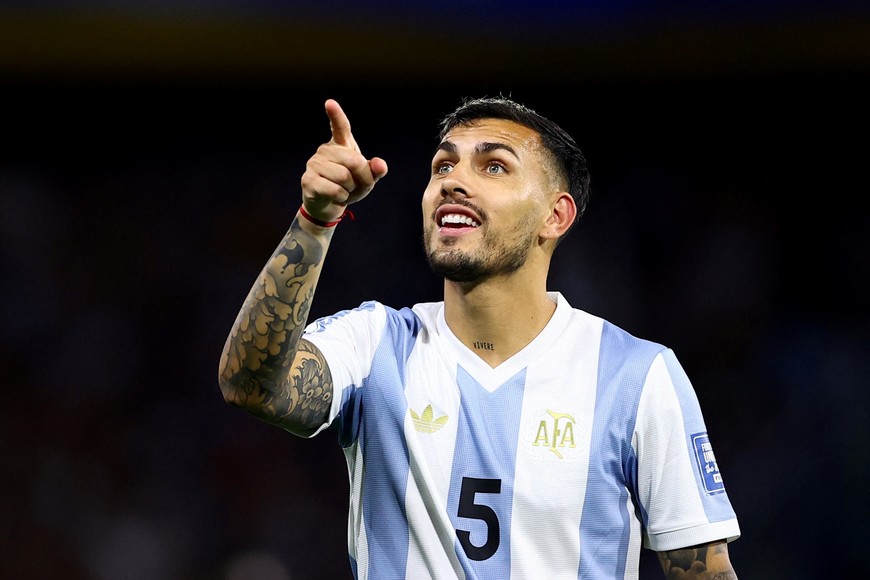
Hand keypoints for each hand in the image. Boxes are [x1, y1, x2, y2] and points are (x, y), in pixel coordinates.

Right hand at [300, 99, 387, 221]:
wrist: (328, 205)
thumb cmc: (349, 187)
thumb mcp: (367, 179)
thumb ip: (376, 170)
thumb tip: (380, 164)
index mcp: (340, 144)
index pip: (340, 127)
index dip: (336, 115)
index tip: (330, 103)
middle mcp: (325, 150)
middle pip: (355, 161)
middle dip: (363, 178)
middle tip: (357, 185)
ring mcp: (314, 164)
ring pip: (344, 177)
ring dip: (351, 190)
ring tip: (344, 190)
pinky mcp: (308, 180)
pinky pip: (335, 190)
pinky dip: (342, 197)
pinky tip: (336, 196)